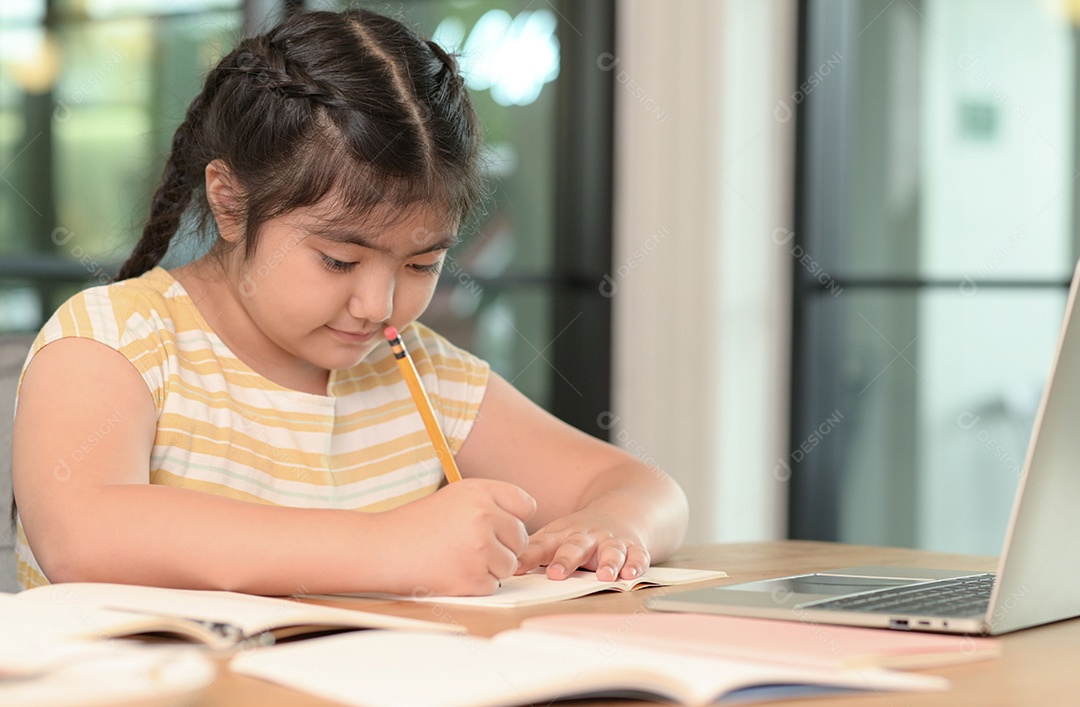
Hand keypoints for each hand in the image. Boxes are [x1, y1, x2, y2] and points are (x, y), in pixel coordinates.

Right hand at [375, 479, 534, 595]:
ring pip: (510, 564)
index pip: (526, 505)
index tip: (497, 526)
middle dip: (502, 547)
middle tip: (469, 547)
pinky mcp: (472, 576)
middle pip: (521, 538)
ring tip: (458, 558)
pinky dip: (476, 584)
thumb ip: (490, 502)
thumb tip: (524, 521)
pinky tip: (451, 572)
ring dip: (490, 567)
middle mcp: (484, 515)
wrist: (380, 549)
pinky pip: (493, 584)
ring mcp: (480, 547)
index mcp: (480, 491)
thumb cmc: (415, 525)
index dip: (514, 519)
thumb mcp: (454, 497)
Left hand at [514, 509, 650, 581]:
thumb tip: (496, 566)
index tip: (515, 567)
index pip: (542, 545)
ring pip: (610, 552)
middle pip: (575, 548)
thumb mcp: (555, 536)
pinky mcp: (634, 548)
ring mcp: (611, 542)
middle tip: (556, 574)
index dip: (528, 557)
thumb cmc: (582, 532)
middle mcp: (587, 538)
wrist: (624, 508)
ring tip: (605, 576)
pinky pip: (637, 556)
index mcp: (563, 536)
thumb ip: (531, 552)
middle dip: (566, 561)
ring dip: (608, 563)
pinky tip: (633, 573)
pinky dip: (637, 565)